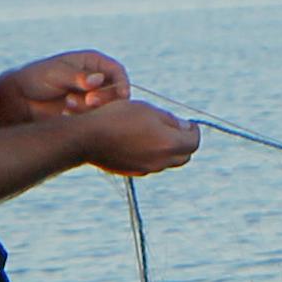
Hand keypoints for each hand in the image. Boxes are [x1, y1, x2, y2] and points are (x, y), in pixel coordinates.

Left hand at [0, 50, 130, 123]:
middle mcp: (95, 81)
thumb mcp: (57, 73)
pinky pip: (93, 120)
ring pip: (107, 108)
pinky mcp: (84, 115)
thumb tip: (97, 80)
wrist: (20, 99)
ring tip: (68, 105)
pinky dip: (83, 118)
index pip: (117, 72)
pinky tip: (64, 114)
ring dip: (91, 109)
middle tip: (90, 101)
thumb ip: (78, 77)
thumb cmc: (36, 78)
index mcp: (93, 63)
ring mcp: (91, 98)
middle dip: (106, 98)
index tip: (121, 93)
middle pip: (116, 92)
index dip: (121, 83)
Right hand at [84, 97, 200, 177]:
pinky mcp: (132, 172)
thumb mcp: (147, 109)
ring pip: (167, 162)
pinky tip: (138, 142)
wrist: (87, 138)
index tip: (188, 123)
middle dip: (184, 143)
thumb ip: (170, 119)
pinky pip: (150, 165)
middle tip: (175, 129)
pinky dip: (152, 155)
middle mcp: (161, 161)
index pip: (194, 142)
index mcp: (169, 144)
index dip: (194, 130)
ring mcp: (146, 169)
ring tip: (154, 134)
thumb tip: (185, 127)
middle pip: (184, 156)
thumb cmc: (118, 117)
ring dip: (167, 149)